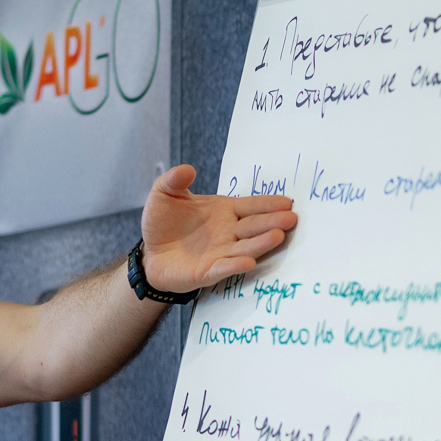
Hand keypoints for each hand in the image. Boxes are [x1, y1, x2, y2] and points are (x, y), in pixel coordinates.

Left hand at [139, 164, 296, 292]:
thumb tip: (186, 169)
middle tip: (291, 218)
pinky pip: (224, 267)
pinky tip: (247, 262)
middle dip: (272, 222)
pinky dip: (235, 265)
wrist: (149, 254)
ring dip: (261, 243)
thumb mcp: (164, 194)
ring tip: (278, 237)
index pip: (251, 206)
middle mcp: (228, 232)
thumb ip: (174, 180)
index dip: (268, 204)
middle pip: (254, 226)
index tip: (286, 202)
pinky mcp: (208, 271)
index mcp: (224, 211)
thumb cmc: (162, 223)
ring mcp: (220, 253)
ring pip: (245, 247)